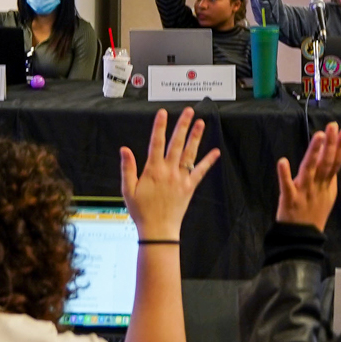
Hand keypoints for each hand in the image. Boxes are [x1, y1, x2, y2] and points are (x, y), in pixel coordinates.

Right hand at [120, 108, 219, 240]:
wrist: (158, 230)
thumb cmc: (141, 211)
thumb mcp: (127, 190)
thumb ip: (128, 168)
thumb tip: (124, 149)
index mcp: (152, 170)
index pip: (156, 143)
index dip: (159, 127)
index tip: (162, 113)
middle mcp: (169, 171)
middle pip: (176, 144)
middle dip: (182, 126)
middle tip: (188, 111)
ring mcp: (181, 178)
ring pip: (189, 153)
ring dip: (196, 137)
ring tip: (201, 123)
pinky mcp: (189, 187)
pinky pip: (200, 172)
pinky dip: (208, 162)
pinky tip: (215, 152)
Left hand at [276, 122, 340, 229]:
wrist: (302, 238)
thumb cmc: (314, 214)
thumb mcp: (328, 194)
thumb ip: (328, 176)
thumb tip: (332, 157)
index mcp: (326, 184)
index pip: (336, 162)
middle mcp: (317, 186)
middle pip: (326, 163)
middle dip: (331, 144)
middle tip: (333, 127)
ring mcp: (304, 192)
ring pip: (310, 170)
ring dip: (314, 152)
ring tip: (318, 136)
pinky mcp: (289, 199)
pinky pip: (286, 186)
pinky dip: (284, 174)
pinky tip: (283, 161)